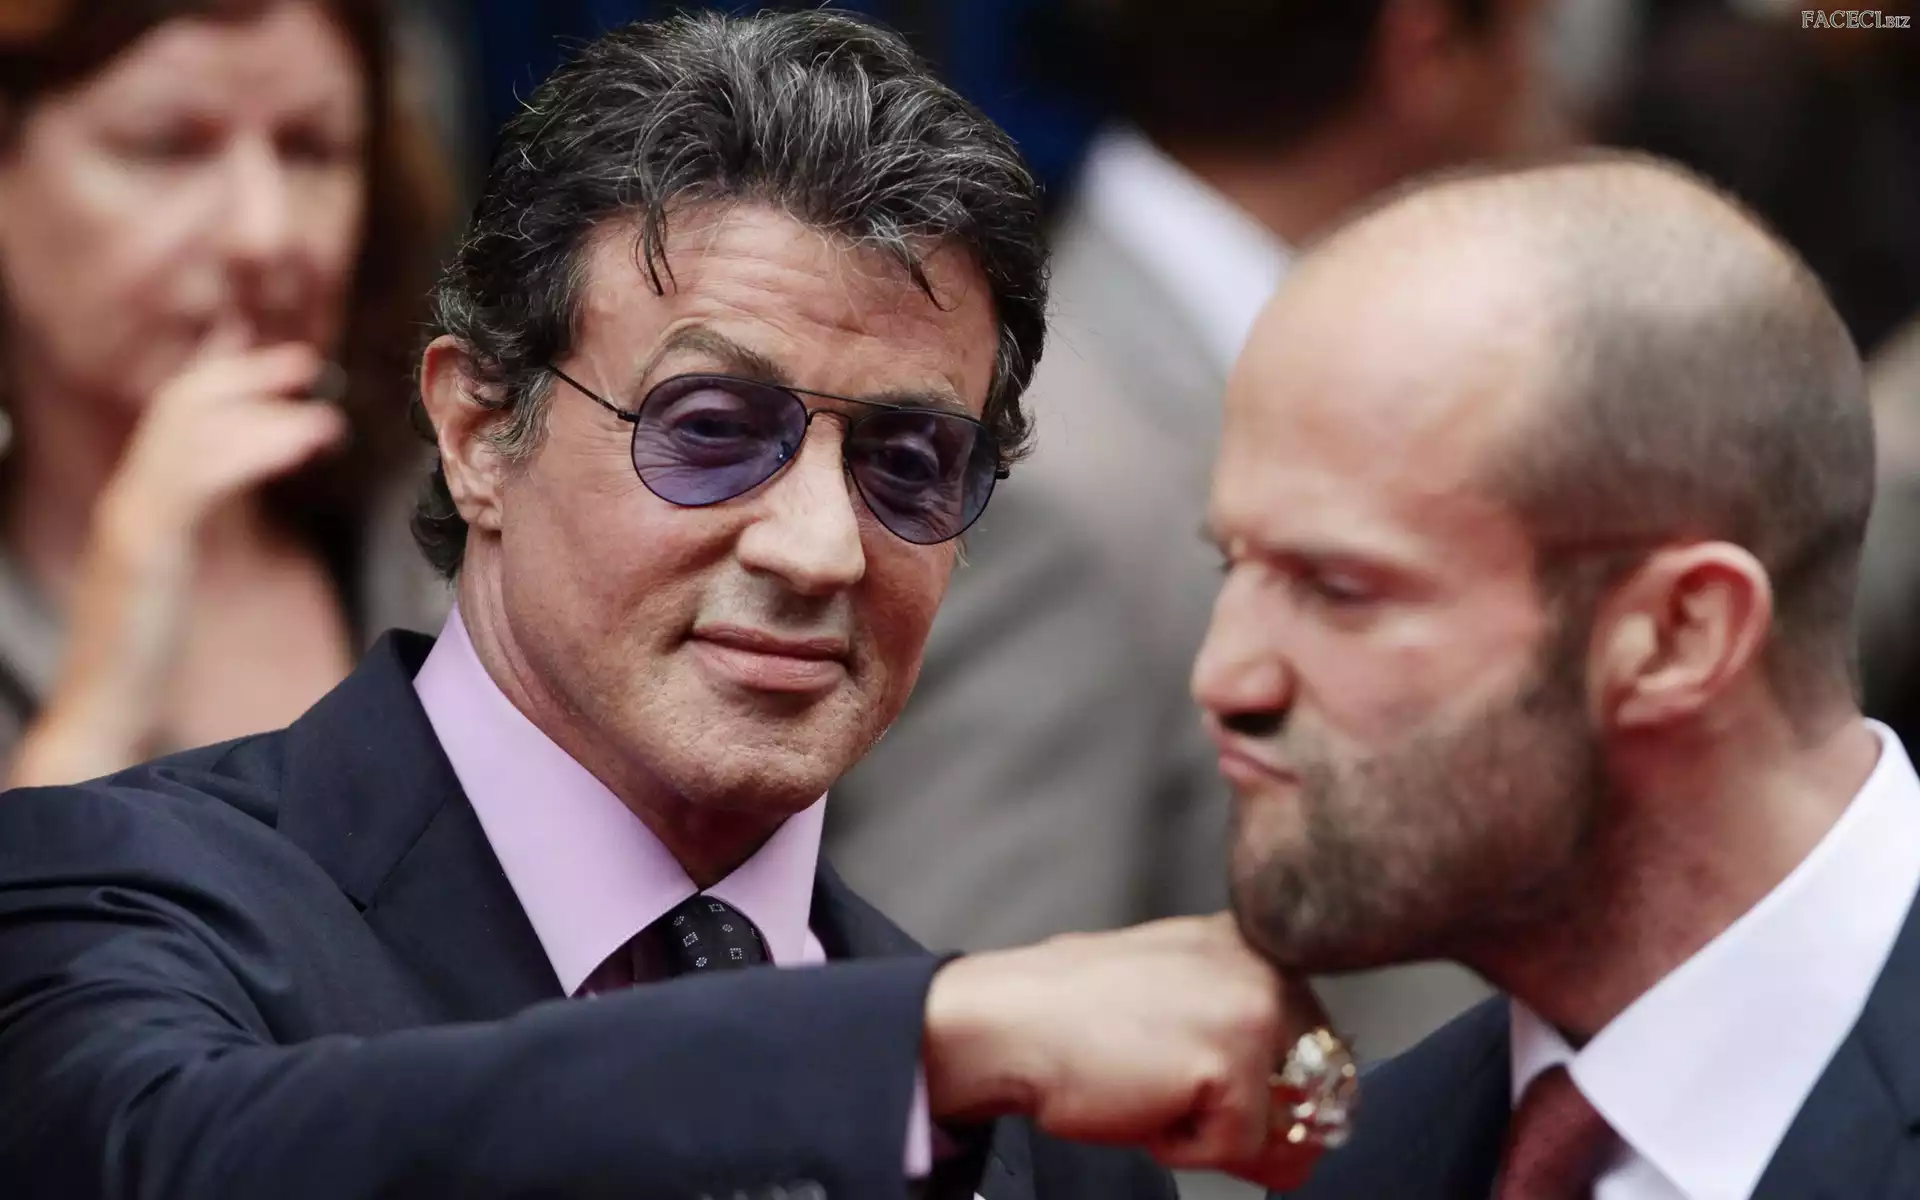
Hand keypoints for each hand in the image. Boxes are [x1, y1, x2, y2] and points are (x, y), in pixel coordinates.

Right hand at [8, 332, 343, 785]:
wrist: (101, 720)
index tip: (287, 362)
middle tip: (309, 362)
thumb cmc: (149, 662)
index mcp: (137, 504)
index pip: (174, 415)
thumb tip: (237, 479)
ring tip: (326, 418)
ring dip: (264, 414)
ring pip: (189, 434)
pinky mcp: (143, 553)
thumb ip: (200, 522)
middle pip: (179, 406)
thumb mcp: (181, 575)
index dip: (227, 378)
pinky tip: (301, 447)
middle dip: (246, 375)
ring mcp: (129, 523)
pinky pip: (195, 481)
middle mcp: (127, 501)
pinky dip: (251, 453)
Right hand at [922, 913, 1329, 1189]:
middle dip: (1256, 1123)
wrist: (1009, 1022)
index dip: (1273, 1096)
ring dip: (1218, 1136)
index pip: (1320, 1048)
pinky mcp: (1232, 1060)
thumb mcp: (1177, 1011)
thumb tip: (1307, 1141)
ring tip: (1155, 1094)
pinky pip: (1239, 1151)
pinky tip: (1139, 1103)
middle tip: (1174, 1101)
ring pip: (1283, 1126)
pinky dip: (1183, 1149)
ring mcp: (1255, 1009)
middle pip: (1320, 1091)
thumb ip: (1244, 1048)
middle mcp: (1265, 966)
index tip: (1211, 1093)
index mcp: (1251, 945)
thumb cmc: (1075, 1022)